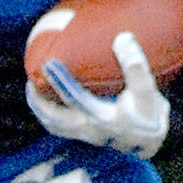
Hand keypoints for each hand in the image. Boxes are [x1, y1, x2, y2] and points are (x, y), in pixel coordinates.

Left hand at [26, 31, 169, 157]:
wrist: (152, 144)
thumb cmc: (149, 116)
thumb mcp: (147, 93)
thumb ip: (136, 68)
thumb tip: (122, 38)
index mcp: (102, 118)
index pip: (75, 98)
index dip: (60, 80)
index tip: (48, 63)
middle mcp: (89, 130)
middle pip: (53, 118)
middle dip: (38, 100)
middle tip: (30, 80)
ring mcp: (85, 136)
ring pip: (53, 126)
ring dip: (40, 110)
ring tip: (33, 92)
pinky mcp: (85, 137)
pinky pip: (59, 129)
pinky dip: (49, 117)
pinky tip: (48, 103)